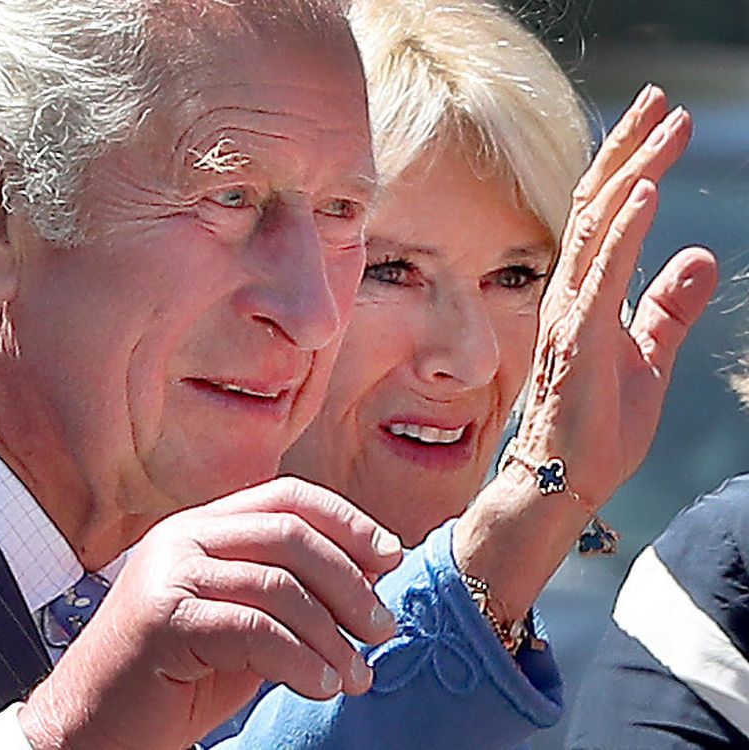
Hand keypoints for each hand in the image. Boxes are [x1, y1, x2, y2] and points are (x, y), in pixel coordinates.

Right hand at [19, 476, 402, 749]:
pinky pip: (253, 629)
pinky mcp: (162, 618)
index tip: (391, 557)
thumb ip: (290, 594)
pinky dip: (301, 660)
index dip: (347, 521)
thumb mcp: (244, 624)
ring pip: (277, 584)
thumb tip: (372, 575)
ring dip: (331, 634)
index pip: (287, 497)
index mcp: (203, 526)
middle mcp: (183, 536)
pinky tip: (321, 686)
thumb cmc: (175, 679)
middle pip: (290, 533)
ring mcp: (169, 573)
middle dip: (350, 581)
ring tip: (356, 675)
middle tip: (381, 629)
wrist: (92, 728)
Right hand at [515, 84, 717, 505]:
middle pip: (598, 206)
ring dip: (631, 174)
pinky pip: (600, 277)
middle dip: (630, 150)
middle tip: (662, 100)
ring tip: (665, 129)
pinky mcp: (580, 339)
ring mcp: (570, 313)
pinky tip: (643, 194)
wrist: (566, 475)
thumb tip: (700, 257)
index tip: (660, 124)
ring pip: (598, 229)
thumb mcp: (648, 355)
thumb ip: (668, 306)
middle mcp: (570, 292)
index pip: (606, 216)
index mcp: (585, 293)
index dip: (630, 166)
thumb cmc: (598, 422)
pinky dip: (622, 232)